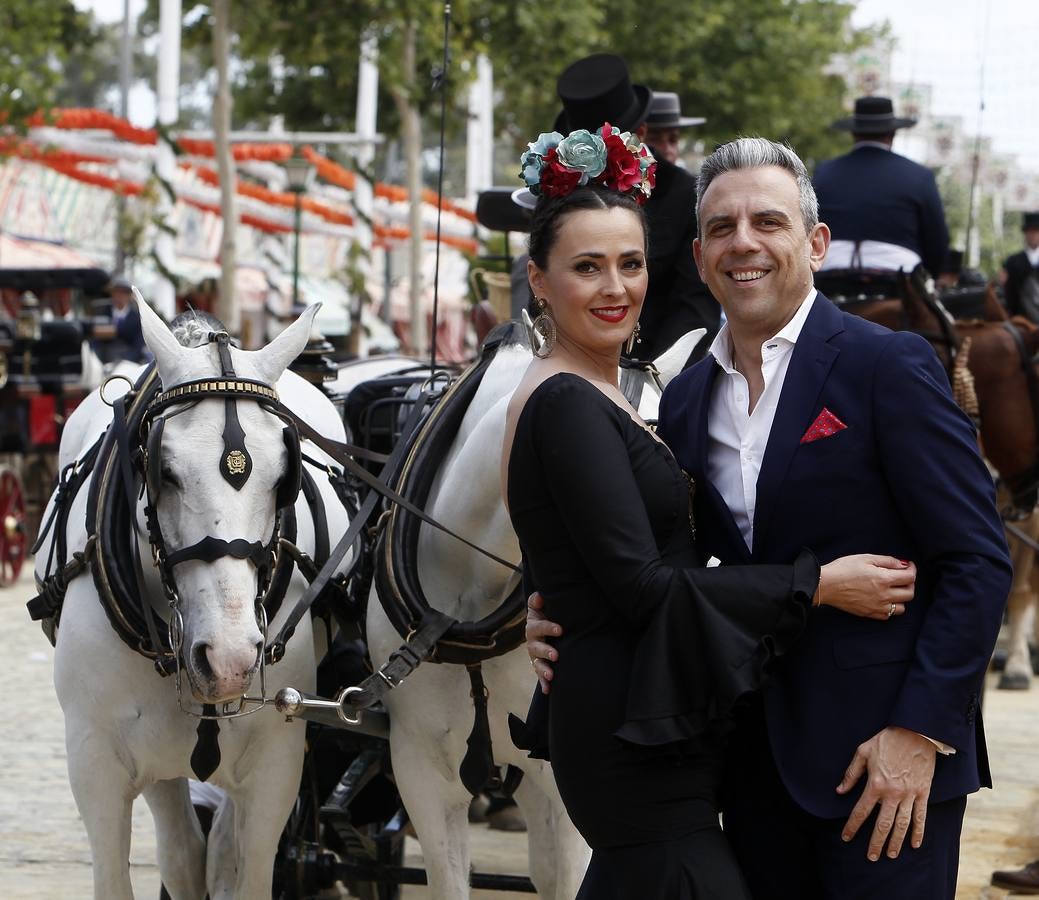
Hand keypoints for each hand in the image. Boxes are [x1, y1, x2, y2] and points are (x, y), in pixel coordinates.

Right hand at [525, 592, 561, 694]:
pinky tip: (548, 690)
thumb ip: (537, 601)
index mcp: (533, 627)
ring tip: (551, 675)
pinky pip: (540, 676)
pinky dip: (543, 683)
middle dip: (545, 651)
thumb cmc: (544, 616)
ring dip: (543, 670)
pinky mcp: (539, 667)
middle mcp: (532, 642)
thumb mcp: (539, 607)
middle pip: (536, 648)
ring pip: (537, 664)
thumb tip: (539, 595)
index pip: (538, 627)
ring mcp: (535, 656)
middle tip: (556, 655)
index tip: (560, 629)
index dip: (548, 627)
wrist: (543, 631)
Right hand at [818, 555, 915, 619]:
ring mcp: (877, 607)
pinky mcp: (869, 614)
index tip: (908, 566)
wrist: (826, 585)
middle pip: (909, 593)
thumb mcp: (865, 558)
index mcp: (884, 579)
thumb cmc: (843, 568)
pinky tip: (883, 599)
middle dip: (909, 583)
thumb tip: (903, 565)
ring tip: (893, 590)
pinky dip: (890, 608)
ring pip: (902, 607)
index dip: (912, 569)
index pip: (910, 577)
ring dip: (901, 598)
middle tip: (901, 577)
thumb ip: (887, 561)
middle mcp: (884, 595)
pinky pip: (888, 615)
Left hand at [837, 726, 936, 860]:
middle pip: (883, 824)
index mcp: (875, 784)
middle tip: (871, 857)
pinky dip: (918, 832)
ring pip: (902, 825)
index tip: (846, 837)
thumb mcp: (863, 752)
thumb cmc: (886, 740)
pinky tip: (914, 844)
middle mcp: (893, 793)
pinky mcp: (923, 793)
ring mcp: (910, 795)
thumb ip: (851, 773)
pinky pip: (921, 816)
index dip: (852, 826)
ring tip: (891, 855)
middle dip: (875, 842)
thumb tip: (839, 790)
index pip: (861, 811)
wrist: (915, 732)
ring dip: (896, 842)